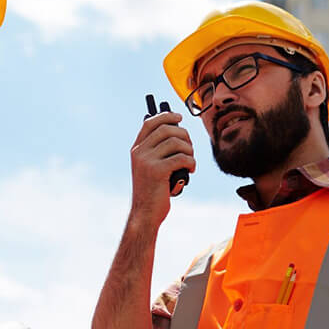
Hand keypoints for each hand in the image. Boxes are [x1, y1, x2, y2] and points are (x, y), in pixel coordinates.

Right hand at [130, 111, 195, 227]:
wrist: (145, 213)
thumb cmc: (152, 191)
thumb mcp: (150, 168)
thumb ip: (157, 151)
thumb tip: (177, 131)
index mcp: (136, 149)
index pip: (150, 123)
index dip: (166, 116)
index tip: (179, 117)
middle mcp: (139, 152)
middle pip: (166, 129)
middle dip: (184, 135)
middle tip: (190, 147)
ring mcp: (147, 161)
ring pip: (176, 143)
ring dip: (189, 150)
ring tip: (190, 161)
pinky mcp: (157, 171)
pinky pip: (181, 158)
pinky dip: (191, 162)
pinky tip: (190, 170)